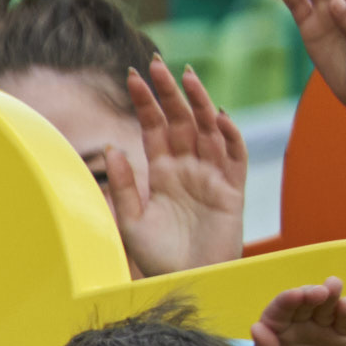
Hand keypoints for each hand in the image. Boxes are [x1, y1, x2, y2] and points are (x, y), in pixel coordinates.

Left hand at [127, 58, 249, 273]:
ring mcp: (211, 176)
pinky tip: (218, 115)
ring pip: (208, 129)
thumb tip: (111, 147)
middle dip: (169, 92)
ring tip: (187, 76)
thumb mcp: (131, 220)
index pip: (153, 128)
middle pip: (180, 120)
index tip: (132, 75)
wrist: (187, 282)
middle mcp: (186, 168)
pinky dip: (229, 135)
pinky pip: (234, 156)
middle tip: (157, 63)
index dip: (145, 102)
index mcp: (160, 172)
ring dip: (199, 102)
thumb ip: (122, 186)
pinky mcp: (232, 190)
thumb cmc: (157, 257)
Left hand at [252, 276, 345, 345]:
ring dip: (330, 295)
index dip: (286, 301)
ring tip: (333, 285)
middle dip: (310, 294)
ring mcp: (321, 328)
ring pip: (326, 307)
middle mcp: (297, 324)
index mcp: (274, 331)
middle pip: (304, 303)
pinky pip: (344, 322)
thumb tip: (257, 327)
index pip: (278, 311)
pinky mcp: (342, 337)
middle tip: (317, 292)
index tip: (294, 295)